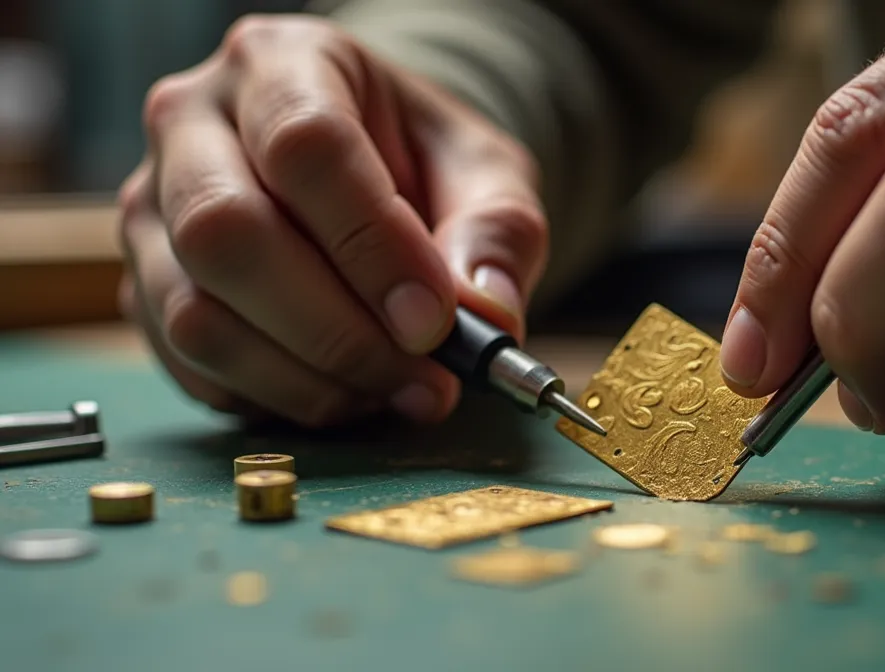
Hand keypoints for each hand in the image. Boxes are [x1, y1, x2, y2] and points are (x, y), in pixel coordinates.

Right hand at [118, 15, 546, 426]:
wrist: (372, 172)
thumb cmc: (424, 162)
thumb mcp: (487, 174)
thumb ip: (497, 234)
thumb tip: (484, 316)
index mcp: (283, 62)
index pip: (305, 146)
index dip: (372, 246)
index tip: (435, 321)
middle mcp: (191, 123)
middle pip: (225, 233)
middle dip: (336, 330)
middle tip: (423, 379)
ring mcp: (152, 207)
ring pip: (195, 314)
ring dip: (307, 380)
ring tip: (394, 392)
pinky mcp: (144, 285)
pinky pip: (192, 366)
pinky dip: (275, 401)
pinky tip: (344, 392)